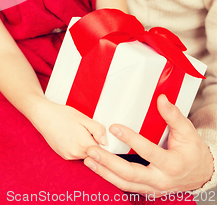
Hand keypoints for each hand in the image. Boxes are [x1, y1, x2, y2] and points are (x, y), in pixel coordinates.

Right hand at [33, 100, 106, 159]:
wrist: (43, 116)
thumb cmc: (63, 114)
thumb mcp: (83, 117)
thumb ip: (97, 129)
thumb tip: (105, 142)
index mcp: (83, 144)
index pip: (102, 150)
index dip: (103, 143)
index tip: (100, 135)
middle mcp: (76, 153)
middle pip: (94, 154)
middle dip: (94, 144)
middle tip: (88, 130)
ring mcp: (69, 156)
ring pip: (85, 155)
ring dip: (86, 146)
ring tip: (79, 132)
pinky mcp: (64, 156)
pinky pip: (76, 155)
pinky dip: (78, 148)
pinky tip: (73, 136)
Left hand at [84, 95, 212, 195]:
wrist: (201, 174)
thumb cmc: (193, 150)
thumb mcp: (188, 131)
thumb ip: (173, 115)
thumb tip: (162, 98)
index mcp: (172, 164)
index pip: (148, 151)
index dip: (131, 139)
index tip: (114, 127)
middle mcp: (161, 180)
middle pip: (130, 174)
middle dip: (108, 162)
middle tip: (92, 149)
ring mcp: (153, 188)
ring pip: (125, 184)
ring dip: (104, 172)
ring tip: (88, 159)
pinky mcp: (147, 191)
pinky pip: (126, 187)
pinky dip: (110, 178)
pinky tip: (98, 167)